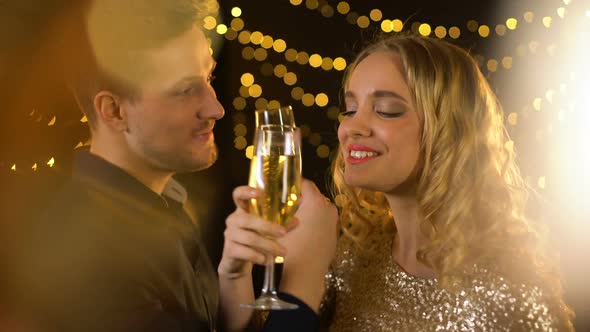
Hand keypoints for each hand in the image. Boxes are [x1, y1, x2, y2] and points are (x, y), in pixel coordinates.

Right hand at [217, 186, 296, 278]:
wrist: (238, 262)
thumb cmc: (255, 239)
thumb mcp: (267, 230)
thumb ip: (281, 224)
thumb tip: (296, 220)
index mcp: (242, 210)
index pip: (238, 195)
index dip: (246, 191)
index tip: (259, 193)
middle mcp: (234, 220)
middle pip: (248, 219)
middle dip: (267, 226)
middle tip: (283, 233)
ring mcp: (230, 235)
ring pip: (250, 238)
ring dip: (268, 245)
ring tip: (282, 252)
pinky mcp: (229, 250)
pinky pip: (245, 252)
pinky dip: (258, 256)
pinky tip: (267, 260)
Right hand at [279, 179, 338, 310]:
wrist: (304, 274)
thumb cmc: (290, 248)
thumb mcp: (279, 224)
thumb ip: (282, 209)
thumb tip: (279, 201)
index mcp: (316, 202)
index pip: (304, 183)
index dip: (291, 186)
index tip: (282, 191)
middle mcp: (328, 208)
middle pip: (312, 196)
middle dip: (300, 200)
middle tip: (284, 207)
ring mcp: (333, 222)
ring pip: (317, 209)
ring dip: (307, 212)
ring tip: (292, 221)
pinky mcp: (334, 234)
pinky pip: (322, 222)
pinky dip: (314, 224)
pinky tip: (301, 233)